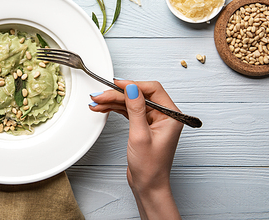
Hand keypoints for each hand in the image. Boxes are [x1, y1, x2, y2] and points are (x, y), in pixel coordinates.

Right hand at [89, 80, 182, 219]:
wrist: (148, 186)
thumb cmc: (150, 167)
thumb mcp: (140, 135)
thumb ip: (136, 109)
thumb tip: (132, 88)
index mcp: (171, 115)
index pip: (152, 90)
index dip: (133, 85)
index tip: (116, 84)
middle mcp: (164, 115)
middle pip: (139, 95)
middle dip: (118, 94)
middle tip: (100, 95)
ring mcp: (153, 120)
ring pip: (132, 102)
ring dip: (113, 101)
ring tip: (97, 102)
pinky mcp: (144, 125)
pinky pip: (129, 111)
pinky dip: (116, 109)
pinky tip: (103, 108)